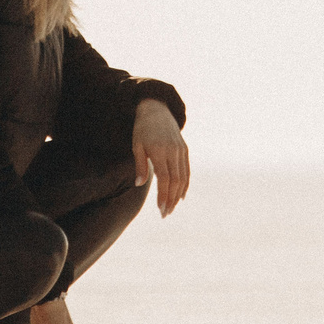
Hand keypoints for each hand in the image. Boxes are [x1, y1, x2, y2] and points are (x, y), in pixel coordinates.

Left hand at [132, 99, 190, 217]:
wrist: (156, 110)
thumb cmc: (142, 129)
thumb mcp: (136, 145)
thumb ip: (140, 165)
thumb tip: (140, 184)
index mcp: (159, 150)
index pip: (164, 178)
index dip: (164, 195)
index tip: (160, 209)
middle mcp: (173, 151)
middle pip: (175, 180)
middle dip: (171, 199)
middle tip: (166, 214)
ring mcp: (180, 150)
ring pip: (183, 177)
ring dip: (178, 195)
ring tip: (172, 208)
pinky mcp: (185, 149)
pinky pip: (187, 170)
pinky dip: (185, 184)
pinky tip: (181, 196)